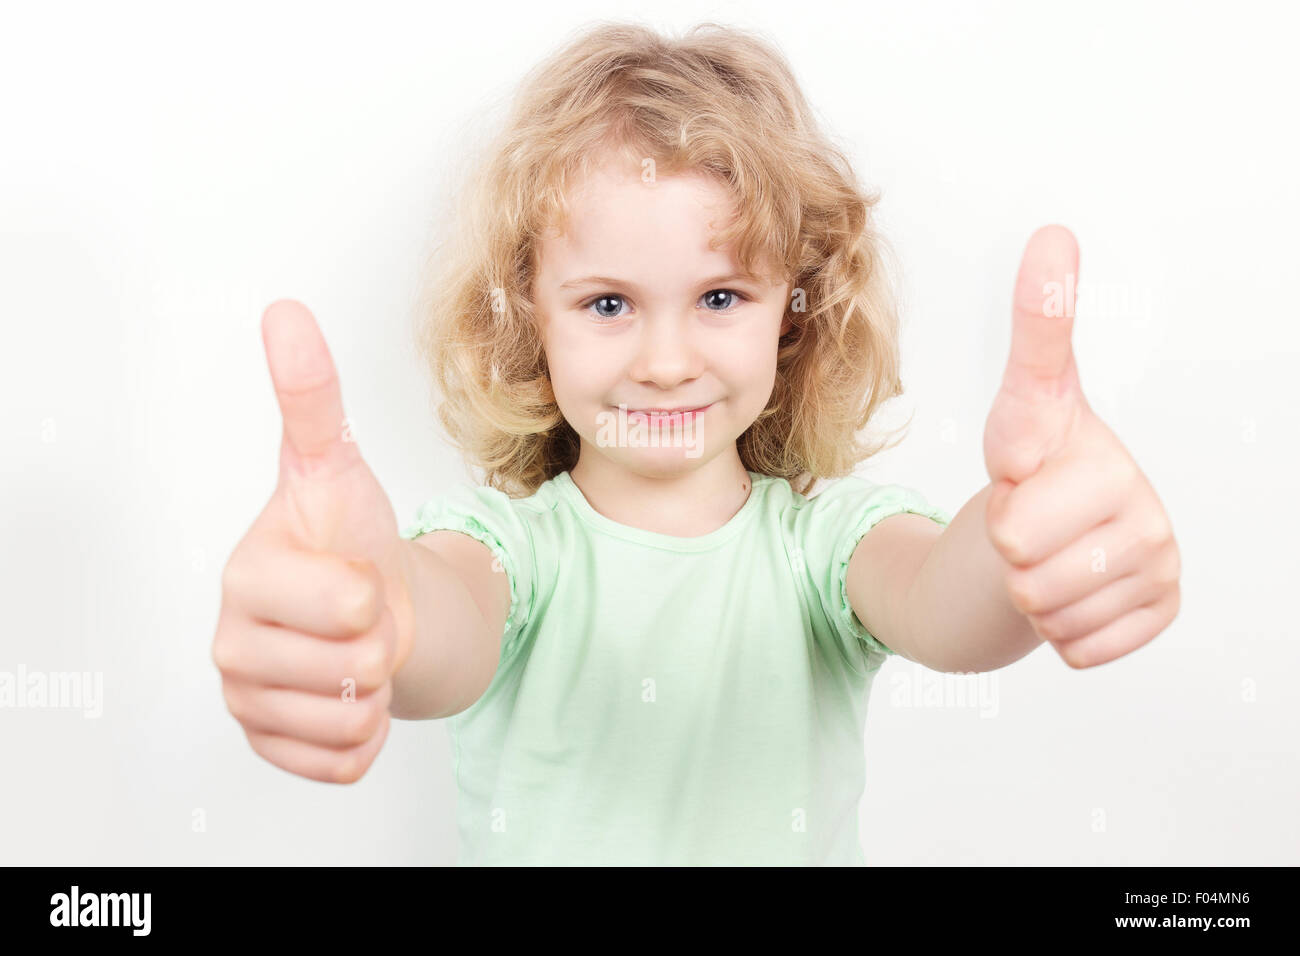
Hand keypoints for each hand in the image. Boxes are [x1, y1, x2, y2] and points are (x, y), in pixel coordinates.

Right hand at [211, 300, 415, 781]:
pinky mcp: (270, 744)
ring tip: (355, 651)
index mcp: (246, 573)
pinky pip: (339, 762)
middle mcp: (232, 639)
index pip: (345, 603)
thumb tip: (285, 312)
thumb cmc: (351, 538)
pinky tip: (352, 696)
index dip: (373, 592)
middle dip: (381, 639)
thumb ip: (312, 399)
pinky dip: (364, 736)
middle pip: (356, 665)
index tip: (359, 572)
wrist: (372, 604)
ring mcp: (247, 697)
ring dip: (376, 688)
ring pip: (349, 717)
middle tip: (363, 615)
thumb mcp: (338, 464)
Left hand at [982, 225, 1179, 667]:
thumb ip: (1037, 331)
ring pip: (1043, 602)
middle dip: (1003, 549)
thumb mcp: (1019, 409)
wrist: (1052, 547)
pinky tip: (1074, 595)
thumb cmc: (1035, 474)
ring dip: (1028, 594)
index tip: (1036, 305)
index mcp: (1088, 442)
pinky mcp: (1162, 607)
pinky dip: (1060, 634)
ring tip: (1045, 561)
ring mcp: (1157, 553)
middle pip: (1018, 543)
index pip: (1040, 395)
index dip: (1028, 389)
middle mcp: (1135, 493)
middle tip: (1024, 529)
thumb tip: (1055, 235)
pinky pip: (1077, 646)